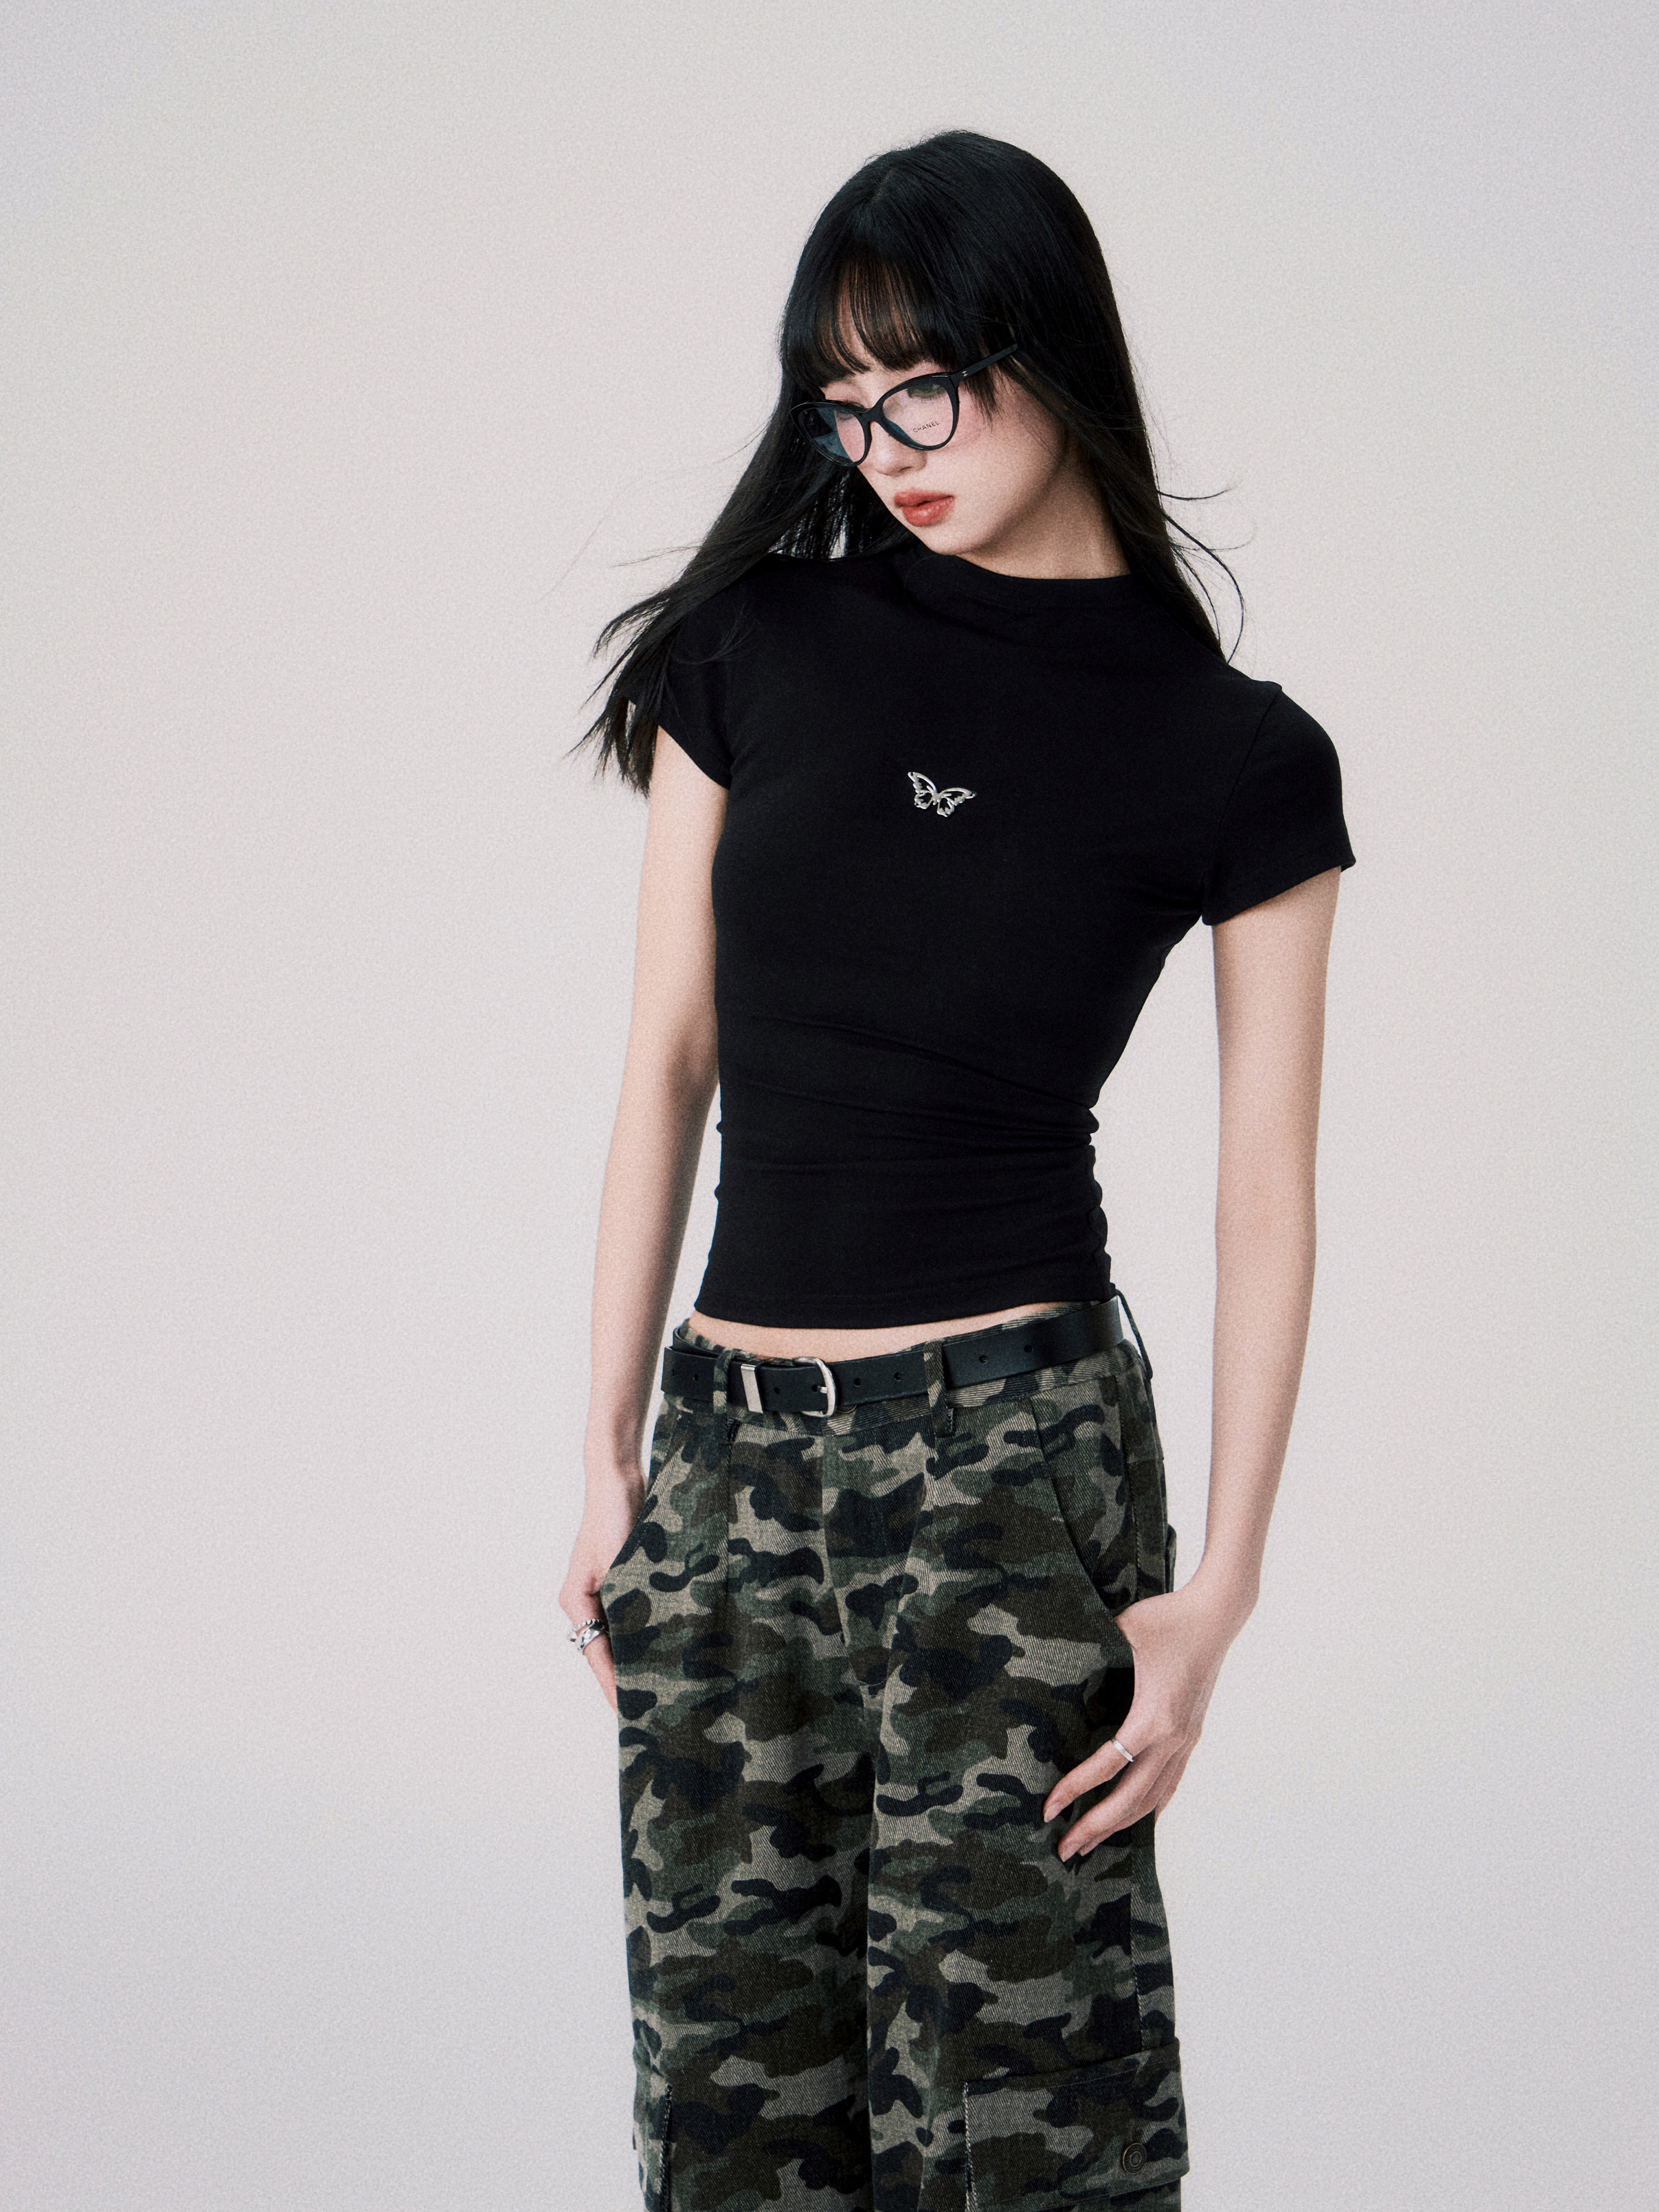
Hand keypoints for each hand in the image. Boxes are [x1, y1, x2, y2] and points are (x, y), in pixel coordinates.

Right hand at [559, 1469, 642, 1713]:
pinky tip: (670, 1647)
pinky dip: (649, 1633)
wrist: (619, 1475)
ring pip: (622, 1636)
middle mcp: (587, 1601)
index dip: (614, 1685)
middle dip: (628, 1678)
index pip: (597, 1655)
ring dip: (641, 1656)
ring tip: (666, 1687)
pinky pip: (636, 1616)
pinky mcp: (626, 1578)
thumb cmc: (612, 1514)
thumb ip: (626, 1604)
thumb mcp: (617, 1564)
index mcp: (576, 1602)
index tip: (630, 1713)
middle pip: (607, 1651)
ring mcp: (606, 1590)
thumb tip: (641, 1646)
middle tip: (654, 1709)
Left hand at [1043, 1575, 1250, 1859]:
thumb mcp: (1123, 1630)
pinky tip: (1135, 1819)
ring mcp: (1186, 1740)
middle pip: (1131, 1799)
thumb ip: (1090, 1648)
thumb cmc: (1167, 1618)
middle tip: (1063, 1851)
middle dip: (1096, 1827)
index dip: (1076, 1789)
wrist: (1217, 1615)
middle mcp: (1174, 1738)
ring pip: (1153, 1798)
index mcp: (1154, 1716)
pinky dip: (1149, 1807)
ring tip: (1091, 1844)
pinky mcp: (1192, 1736)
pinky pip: (1170, 1784)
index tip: (1048, 1808)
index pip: (1108, 1766)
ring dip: (1121, 1825)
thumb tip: (1047, 1655)